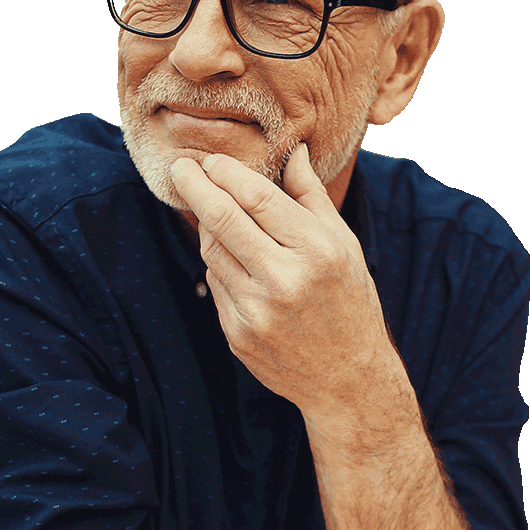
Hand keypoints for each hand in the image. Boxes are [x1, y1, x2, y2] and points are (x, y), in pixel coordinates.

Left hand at [170, 145, 395, 420]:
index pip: (256, 197)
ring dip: (204, 225)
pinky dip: (217, 263)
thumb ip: (311, 196)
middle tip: (180, 167)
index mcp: (316, 251)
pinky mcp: (237, 335)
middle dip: (194, 186)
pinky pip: (214, 284)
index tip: (211, 160)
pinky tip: (230, 256)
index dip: (225, 172)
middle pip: (222, 218)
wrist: (348, 379)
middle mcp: (284, 280)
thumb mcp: (344, 244)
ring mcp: (257, 311)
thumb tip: (291, 150)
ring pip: (211, 251)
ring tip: (209, 210)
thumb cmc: (349, 302)